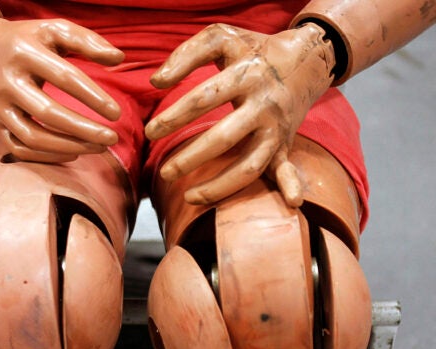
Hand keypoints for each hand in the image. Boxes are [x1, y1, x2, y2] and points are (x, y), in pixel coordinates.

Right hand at [0, 13, 124, 162]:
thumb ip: (87, 41)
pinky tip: (73, 153)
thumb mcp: (54, 30)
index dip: (93, 97)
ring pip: (33, 137)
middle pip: (48, 113)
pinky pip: (21, 149)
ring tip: (98, 148)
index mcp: (25, 53)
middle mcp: (7, 82)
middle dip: (84, 130)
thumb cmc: (27, 40)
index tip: (117, 113)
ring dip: (70, 147)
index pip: (64, 78)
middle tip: (112, 139)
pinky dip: (48, 157)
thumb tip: (120, 58)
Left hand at [145, 23, 335, 206]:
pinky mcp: (284, 142)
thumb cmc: (253, 49)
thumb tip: (155, 81)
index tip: (150, 132)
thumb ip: (186, 54)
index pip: (204, 98)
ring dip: (221, 186)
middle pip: (225, 137)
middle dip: (191, 158)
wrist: (305, 59)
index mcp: (246, 74)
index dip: (174, 116)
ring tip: (190, 197)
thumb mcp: (221, 37)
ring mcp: (276, 127)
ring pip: (251, 164)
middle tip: (164, 172)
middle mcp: (264, 104)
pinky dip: (291, 184)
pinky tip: (292, 204)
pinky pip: (286, 167)